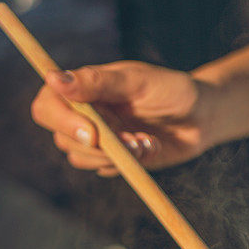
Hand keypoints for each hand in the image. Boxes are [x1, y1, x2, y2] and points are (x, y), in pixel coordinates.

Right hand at [30, 61, 213, 172]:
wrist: (201, 117)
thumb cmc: (172, 90)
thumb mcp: (137, 80)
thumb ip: (97, 81)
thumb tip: (54, 78)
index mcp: (83, 88)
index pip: (47, 106)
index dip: (62, 122)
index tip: (92, 133)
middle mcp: (84, 113)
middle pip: (63, 139)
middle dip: (100, 145)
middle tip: (134, 140)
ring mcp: (98, 139)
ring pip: (82, 159)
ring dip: (116, 156)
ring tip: (146, 141)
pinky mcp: (114, 160)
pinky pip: (106, 170)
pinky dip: (130, 164)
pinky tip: (150, 147)